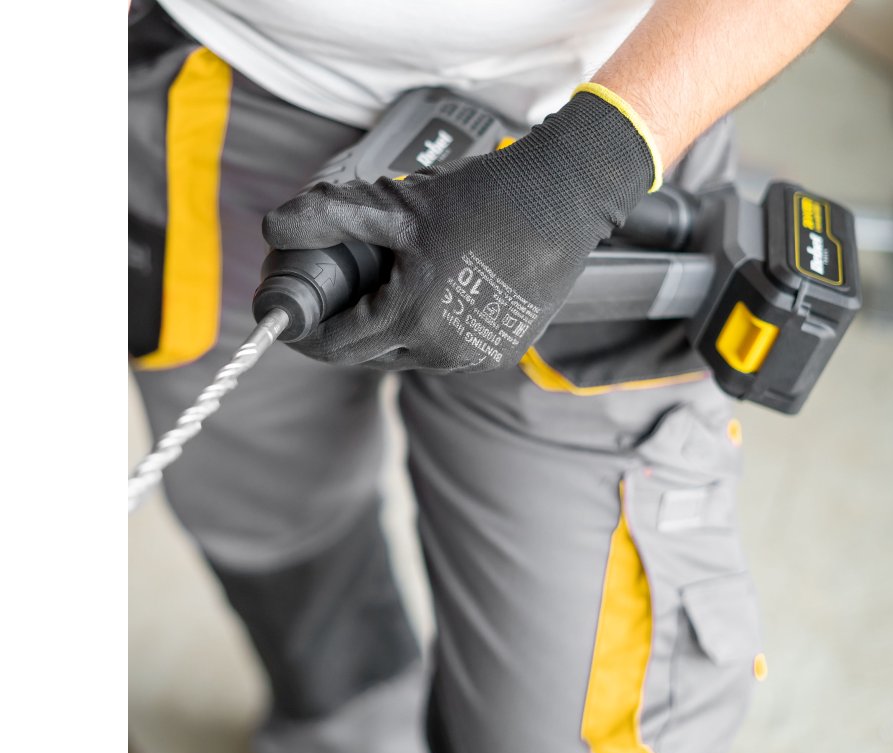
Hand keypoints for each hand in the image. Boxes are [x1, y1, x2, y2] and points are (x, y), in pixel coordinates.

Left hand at [262, 85, 658, 372]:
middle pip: (370, 356)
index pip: (336, 347)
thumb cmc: (482, 199)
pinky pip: (448, 354)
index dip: (306, 334)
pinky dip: (432, 334)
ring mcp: (475, 356)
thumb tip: (273, 227)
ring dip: (393, 333)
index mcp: (411, 315)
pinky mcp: (502, 352)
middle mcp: (443, 349)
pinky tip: (438, 298)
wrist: (562, 200)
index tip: (292, 319)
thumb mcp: (398, 205)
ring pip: (410, 357)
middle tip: (343, 294)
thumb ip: (331, 217)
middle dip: (349, 330)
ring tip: (395, 288)